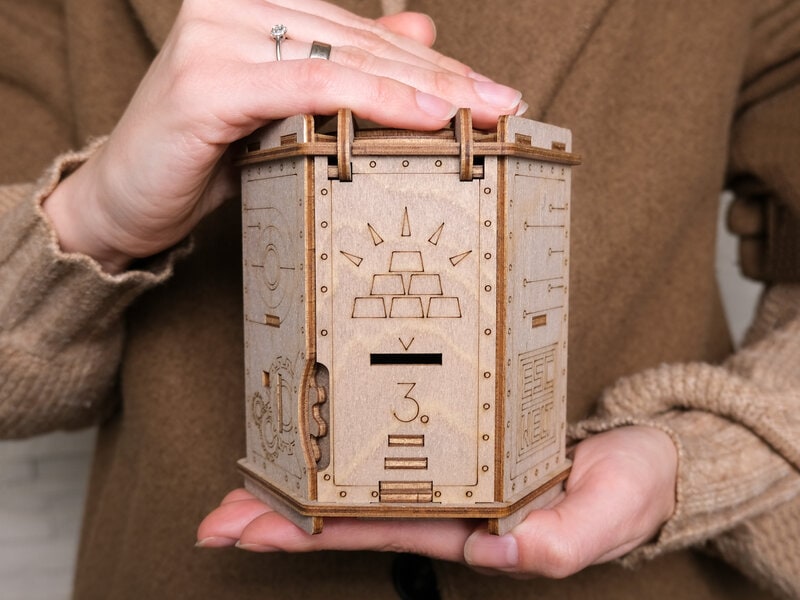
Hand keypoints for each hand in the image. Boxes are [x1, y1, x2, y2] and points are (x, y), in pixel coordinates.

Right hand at [42, 0, 524, 272]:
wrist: (124, 202)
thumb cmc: (207, 158)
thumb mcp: (286, 110)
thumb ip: (346, 65)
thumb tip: (421, 26)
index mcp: (256, 5)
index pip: (362, 32)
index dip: (431, 61)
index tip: (491, 93)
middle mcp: (235, 5)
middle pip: (362, 41)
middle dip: (441, 76)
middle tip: (503, 104)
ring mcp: (216, 36)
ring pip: (345, 58)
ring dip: (421, 87)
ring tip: (481, 113)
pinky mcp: (206, 81)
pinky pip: (311, 87)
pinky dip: (373, 101)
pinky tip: (426, 116)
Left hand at [197, 426, 677, 577]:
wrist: (645, 456)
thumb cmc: (631, 489)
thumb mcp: (611, 513)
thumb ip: (567, 540)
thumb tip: (509, 557)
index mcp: (477, 531)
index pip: (380, 536)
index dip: (314, 537)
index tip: (251, 533)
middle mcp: (453, 507)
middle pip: (354, 517)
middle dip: (284, 519)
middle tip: (219, 516)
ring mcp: (453, 475)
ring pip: (364, 484)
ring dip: (304, 487)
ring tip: (243, 488)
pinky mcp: (461, 442)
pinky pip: (395, 445)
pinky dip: (352, 447)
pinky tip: (320, 443)